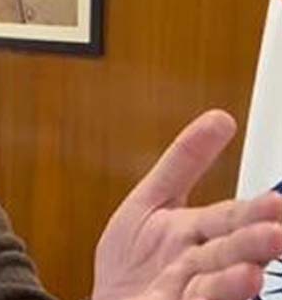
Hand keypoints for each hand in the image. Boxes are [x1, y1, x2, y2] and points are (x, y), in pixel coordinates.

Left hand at [92, 109, 281, 299]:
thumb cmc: (134, 259)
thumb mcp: (151, 200)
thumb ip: (183, 163)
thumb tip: (220, 118)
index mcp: (197, 232)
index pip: (231, 217)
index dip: (254, 212)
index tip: (277, 203)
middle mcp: (198, 265)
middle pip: (229, 252)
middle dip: (253, 244)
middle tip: (275, 234)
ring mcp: (187, 292)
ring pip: (214, 286)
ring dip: (233, 281)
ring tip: (250, 272)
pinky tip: (206, 291)